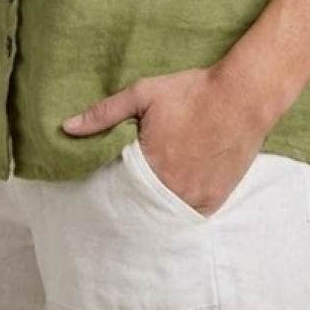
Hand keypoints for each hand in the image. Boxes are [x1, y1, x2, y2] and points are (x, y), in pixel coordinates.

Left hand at [61, 60, 268, 216]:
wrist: (242, 96)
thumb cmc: (192, 92)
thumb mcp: (143, 94)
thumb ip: (104, 113)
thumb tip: (67, 127)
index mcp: (151, 167)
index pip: (117, 192)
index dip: (108, 190)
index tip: (100, 188)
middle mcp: (173, 190)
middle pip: (140, 209)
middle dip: (128, 205)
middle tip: (119, 201)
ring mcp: (197, 198)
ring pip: (164, 217)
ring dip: (153, 211)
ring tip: (143, 202)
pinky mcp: (216, 200)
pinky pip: (189, 216)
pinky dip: (178, 211)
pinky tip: (169, 202)